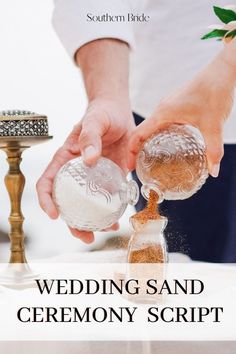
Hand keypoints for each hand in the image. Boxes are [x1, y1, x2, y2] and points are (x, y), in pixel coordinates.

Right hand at [37, 97, 134, 242]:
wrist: (119, 112)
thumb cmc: (101, 113)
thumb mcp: (93, 121)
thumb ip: (90, 138)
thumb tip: (88, 160)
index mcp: (65, 160)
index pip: (47, 183)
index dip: (46, 201)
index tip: (53, 215)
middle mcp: (77, 173)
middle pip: (68, 203)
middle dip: (73, 223)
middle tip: (85, 236)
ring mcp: (94, 178)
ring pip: (89, 206)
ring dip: (94, 222)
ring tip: (106, 230)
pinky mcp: (111, 178)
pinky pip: (109, 199)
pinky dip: (112, 211)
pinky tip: (119, 218)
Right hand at [128, 54, 235, 176]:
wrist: (222, 71)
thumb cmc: (215, 91)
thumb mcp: (213, 125)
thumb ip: (213, 150)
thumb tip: (213, 172)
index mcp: (163, 113)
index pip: (137, 134)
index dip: (130, 152)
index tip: (130, 166)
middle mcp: (162, 109)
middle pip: (141, 132)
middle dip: (137, 150)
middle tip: (140, 167)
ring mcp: (167, 106)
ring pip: (150, 127)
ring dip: (146, 142)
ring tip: (150, 159)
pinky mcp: (175, 105)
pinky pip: (160, 123)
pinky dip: (157, 135)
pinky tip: (167, 145)